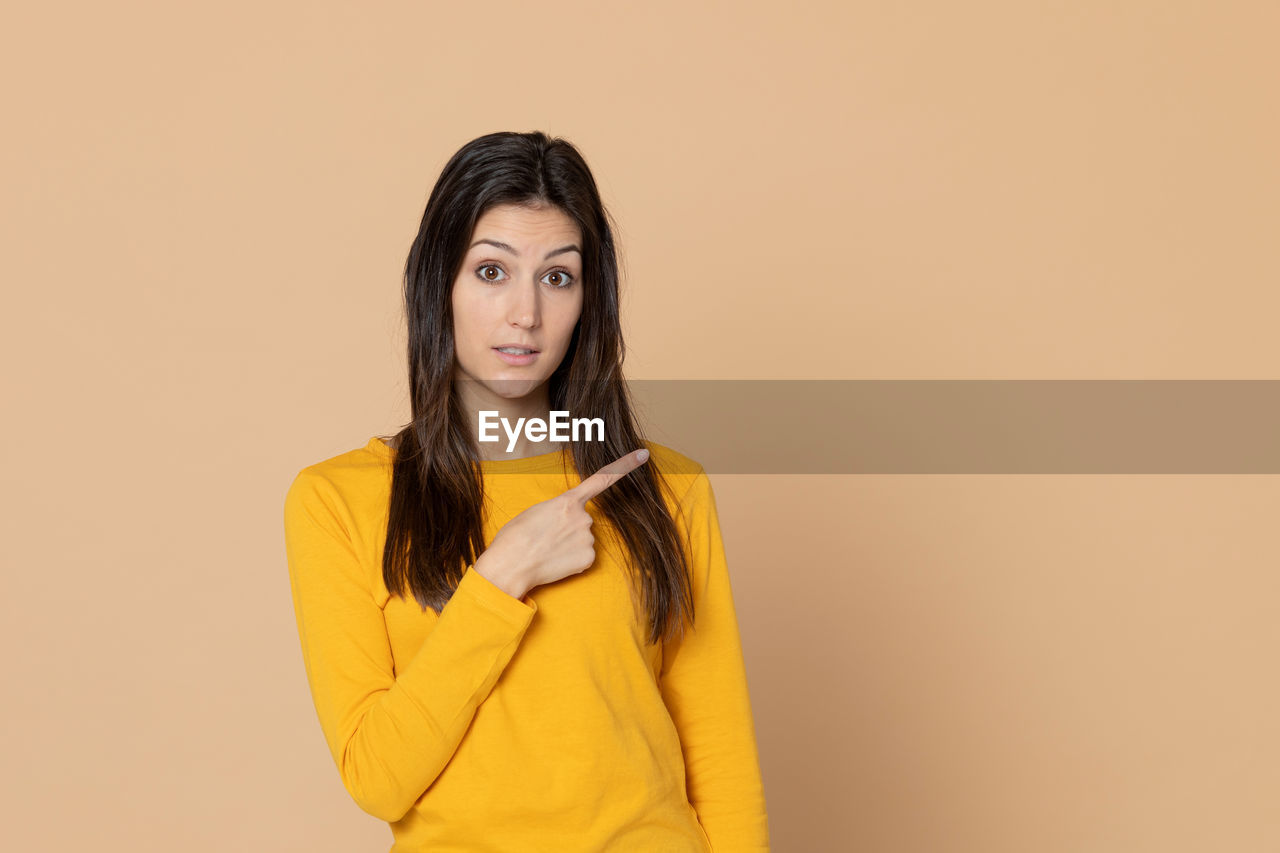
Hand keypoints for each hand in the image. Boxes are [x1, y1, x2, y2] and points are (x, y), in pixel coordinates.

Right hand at [474, 449, 650, 598]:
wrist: (510, 566)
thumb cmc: (514, 538)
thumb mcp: (535, 512)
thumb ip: (557, 510)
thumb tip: (565, 522)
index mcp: (568, 501)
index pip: (603, 478)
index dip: (626, 465)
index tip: (643, 454)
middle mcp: (584, 517)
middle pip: (582, 520)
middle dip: (568, 528)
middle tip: (545, 537)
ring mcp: (588, 539)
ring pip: (583, 539)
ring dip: (569, 544)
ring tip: (547, 550)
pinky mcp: (589, 559)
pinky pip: (584, 556)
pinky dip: (572, 560)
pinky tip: (555, 562)